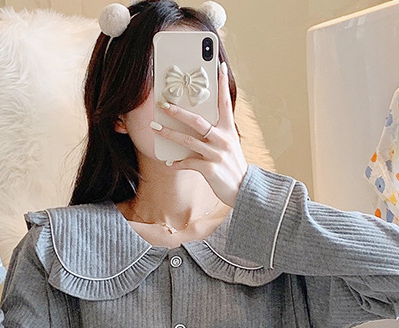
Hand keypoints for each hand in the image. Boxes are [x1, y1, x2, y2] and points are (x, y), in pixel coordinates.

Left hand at [153, 61, 247, 206]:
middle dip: (178, 112)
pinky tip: (168, 161)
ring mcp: (216, 154)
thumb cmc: (232, 166)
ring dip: (170, 134)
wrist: (243, 189)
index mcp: (228, 130)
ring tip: (155, 128)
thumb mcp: (228, 145)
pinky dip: (177, 162)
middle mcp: (223, 139)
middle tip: (163, 104)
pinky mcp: (210, 169)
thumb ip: (215, 133)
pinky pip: (189, 163)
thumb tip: (195, 124)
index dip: (222, 84)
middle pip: (197, 120)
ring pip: (188, 141)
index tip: (218, 66)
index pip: (225, 102)